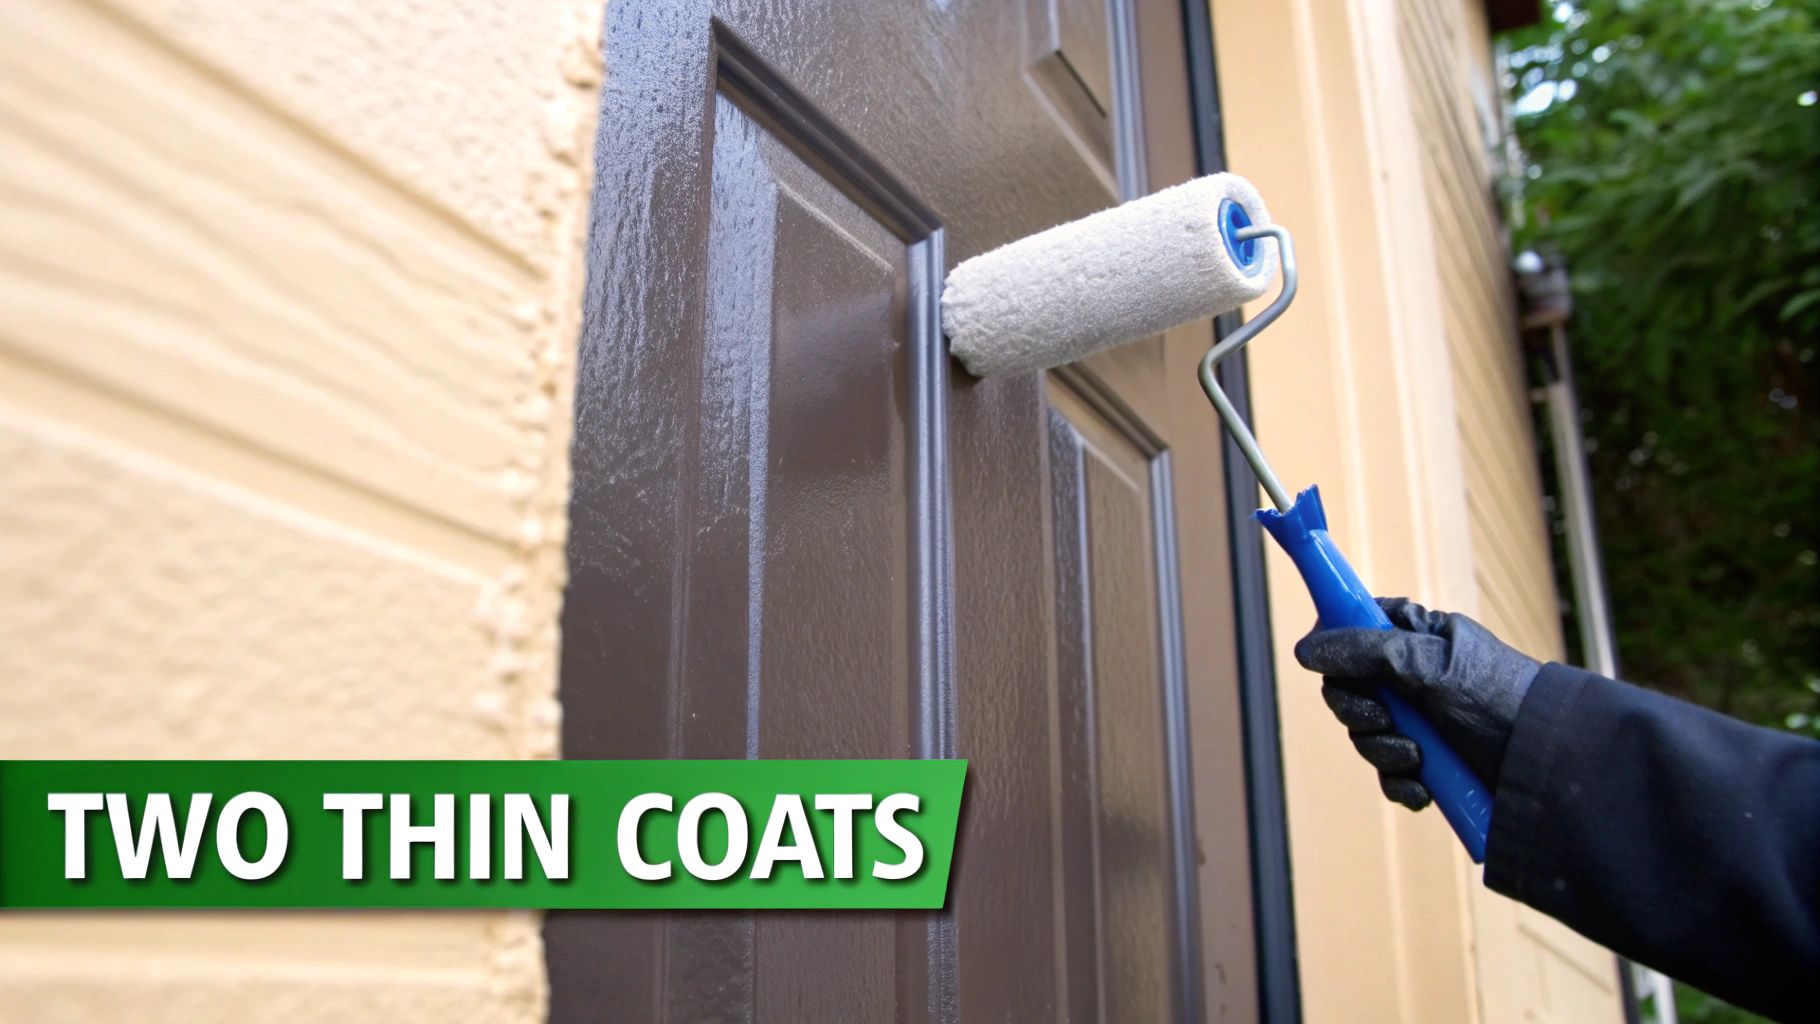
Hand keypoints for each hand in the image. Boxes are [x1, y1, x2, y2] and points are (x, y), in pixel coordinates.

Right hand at [1293, 598, 1540, 809]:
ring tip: (1419, 757)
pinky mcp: (1429, 764)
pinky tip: (1424, 787)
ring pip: (1366, 735)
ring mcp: (1420, 721)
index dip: (1337, 645)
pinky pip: (1389, 774)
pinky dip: (1401, 784)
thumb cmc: (1501, 700)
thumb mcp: (1431, 666)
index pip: (1354, 627)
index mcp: (1416, 638)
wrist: (1549, 765)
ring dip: (1385, 752)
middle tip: (1387, 719)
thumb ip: (1367, 652)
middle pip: (1349, 689)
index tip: (1335, 665)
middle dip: (1362, 713)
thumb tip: (1306, 649)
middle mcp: (1413, 676)